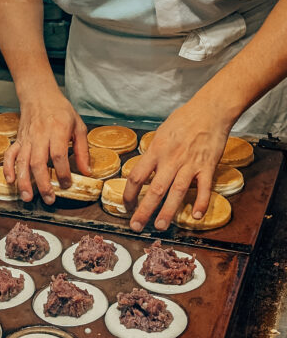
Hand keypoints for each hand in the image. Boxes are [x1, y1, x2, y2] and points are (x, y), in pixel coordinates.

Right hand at [4, 91, 89, 202]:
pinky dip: (8, 168)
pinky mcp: (18, 140)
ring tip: (27, 197)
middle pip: (38, 162)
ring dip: (24, 181)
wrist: (39, 95)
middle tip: (49, 199)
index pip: (58, 155)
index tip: (66, 184)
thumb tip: (86, 171)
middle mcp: (40, 136)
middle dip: (43, 183)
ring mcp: (27, 139)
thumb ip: (82, 150)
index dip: (62, 172)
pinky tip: (10, 180)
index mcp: (58, 130)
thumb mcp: (78, 126)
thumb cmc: (60, 111)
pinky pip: (10, 155)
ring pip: (23, 162)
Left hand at [123, 98, 230, 231]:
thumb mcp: (161, 133)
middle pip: (155, 189)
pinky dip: (201, 202)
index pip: (137, 176)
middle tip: (136, 226)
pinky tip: (196, 216)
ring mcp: (190, 164)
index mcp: (156, 150)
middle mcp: (171, 159)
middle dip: (144, 210)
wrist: (210, 110)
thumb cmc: (184, 119)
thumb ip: (153, 153)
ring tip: (160, 226)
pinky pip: (204, 188)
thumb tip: (143, 169)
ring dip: (168, 211)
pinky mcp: (208, 166)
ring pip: (177, 191)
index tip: (127, 205)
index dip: (129, 193)